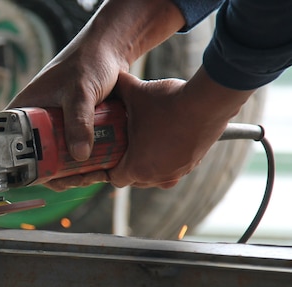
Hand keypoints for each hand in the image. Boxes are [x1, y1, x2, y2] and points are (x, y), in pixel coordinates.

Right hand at [7, 0, 185, 161]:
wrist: (111, 50)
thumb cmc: (88, 62)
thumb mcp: (81, 92)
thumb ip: (80, 121)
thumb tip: (79, 157)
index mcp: (25, 110)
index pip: (10, 143)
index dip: (19, 164)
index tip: (41, 178)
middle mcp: (37, 120)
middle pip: (37, 157)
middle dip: (54, 174)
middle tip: (74, 181)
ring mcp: (55, 125)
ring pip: (57, 157)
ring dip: (72, 172)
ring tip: (91, 177)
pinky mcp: (73, 128)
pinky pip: (73, 151)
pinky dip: (83, 163)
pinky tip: (98, 170)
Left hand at [47, 68, 253, 189]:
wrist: (208, 102)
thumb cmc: (168, 102)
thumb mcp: (136, 94)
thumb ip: (118, 89)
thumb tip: (109, 77)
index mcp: (137, 167)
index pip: (114, 178)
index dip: (108, 168)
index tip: (107, 156)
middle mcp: (156, 176)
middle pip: (133, 180)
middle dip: (126, 167)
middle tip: (122, 149)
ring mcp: (176, 173)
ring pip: (153, 177)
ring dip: (146, 166)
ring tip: (142, 147)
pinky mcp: (191, 165)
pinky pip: (172, 170)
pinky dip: (165, 162)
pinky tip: (162, 145)